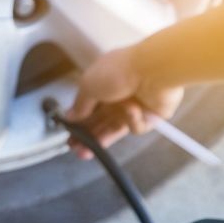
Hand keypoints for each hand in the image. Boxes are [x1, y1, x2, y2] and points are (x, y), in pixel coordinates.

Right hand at [66, 47, 183, 158]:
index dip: (78, 123)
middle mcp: (116, 96)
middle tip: (76, 149)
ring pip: (115, 129)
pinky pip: (135, 127)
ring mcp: (133, 107)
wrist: (154, 70)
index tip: (69, 135)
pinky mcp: (150, 117)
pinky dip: (132, 120)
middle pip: (99, 121)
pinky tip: (133, 111)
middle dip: (87, 136)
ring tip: (86, 152)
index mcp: (101, 85)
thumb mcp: (88, 85)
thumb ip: (79, 105)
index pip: (87, 109)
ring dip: (101, 139)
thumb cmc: (118, 71)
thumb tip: (70, 117)